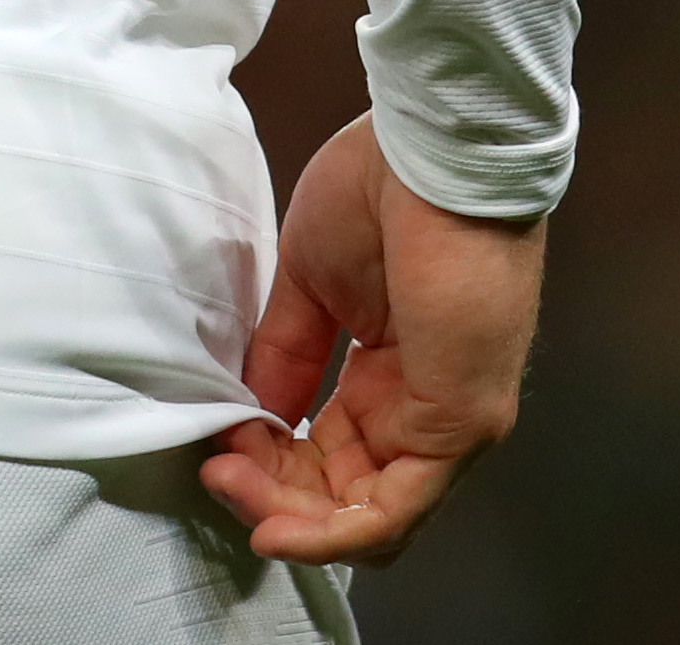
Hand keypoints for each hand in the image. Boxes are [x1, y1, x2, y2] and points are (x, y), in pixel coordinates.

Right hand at [198, 116, 543, 565]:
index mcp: (398, 372)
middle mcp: (429, 408)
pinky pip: (394, 510)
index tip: (217, 441)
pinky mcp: (462, 422)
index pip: (330, 453)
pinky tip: (275, 523)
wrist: (433, 145)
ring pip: (369, 517)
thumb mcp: (311, 282)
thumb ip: (286, 355)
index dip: (267, 460)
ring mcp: (453, 421)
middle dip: (272, 495)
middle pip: (347, 497)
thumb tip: (250, 418)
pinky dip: (332, 533)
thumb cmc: (381, 187)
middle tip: (217, 467)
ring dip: (291, 517)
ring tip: (233, 486)